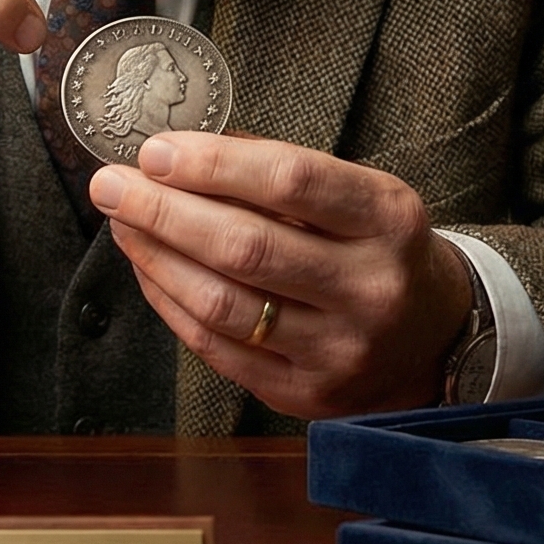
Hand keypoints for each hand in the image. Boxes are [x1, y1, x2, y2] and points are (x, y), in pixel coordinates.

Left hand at [89, 133, 475, 417]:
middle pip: (246, 246)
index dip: (213, 163)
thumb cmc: (375, 249)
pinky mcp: (304, 392)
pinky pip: (215, 346)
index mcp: (389, 220)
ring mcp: (338, 349)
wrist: (432, 338)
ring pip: (222, 303)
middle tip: (111, 184)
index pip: (290, 181)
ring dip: (156, 257)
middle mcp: (370, 288)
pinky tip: (147, 267)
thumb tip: (178, 151)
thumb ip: (278, 171)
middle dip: (163, 210)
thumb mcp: (358, 196)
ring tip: (122, 222)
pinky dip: (170, 301)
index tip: (154, 151)